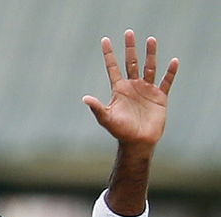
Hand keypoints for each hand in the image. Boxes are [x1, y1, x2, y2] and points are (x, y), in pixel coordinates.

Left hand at [83, 30, 178, 146]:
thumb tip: (85, 98)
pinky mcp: (159, 97)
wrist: (138, 142)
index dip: (109, 54)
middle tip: (129, 32)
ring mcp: (146, 90)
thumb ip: (97, 108)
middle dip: (130, 48)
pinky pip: (166, 81)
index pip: (112, 67)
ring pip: (149, 67)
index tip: (105, 40)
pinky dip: (170, 72)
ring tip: (151, 39)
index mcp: (119, 89)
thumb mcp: (106, 118)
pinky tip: (173, 61)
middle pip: (131, 62)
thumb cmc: (120, 131)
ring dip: (150, 54)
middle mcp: (132, 86)